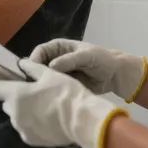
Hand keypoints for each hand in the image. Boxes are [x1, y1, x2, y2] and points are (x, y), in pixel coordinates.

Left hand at [0, 59, 126, 147]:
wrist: (81, 120)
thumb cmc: (65, 93)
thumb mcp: (49, 74)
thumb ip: (31, 68)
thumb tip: (21, 64)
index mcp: (15, 94)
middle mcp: (14, 113)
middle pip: (6, 102)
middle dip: (14, 95)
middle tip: (30, 90)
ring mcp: (21, 128)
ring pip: (16, 115)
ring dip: (23, 109)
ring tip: (42, 105)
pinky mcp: (30, 139)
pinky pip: (25, 127)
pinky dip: (31, 121)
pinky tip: (46, 117)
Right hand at [30, 39, 147, 102]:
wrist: (116, 75)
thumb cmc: (102, 59)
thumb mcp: (86, 56)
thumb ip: (69, 60)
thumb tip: (50, 66)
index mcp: (58, 48)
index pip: (40, 51)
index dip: (34, 60)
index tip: (32, 72)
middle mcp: (55, 60)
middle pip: (39, 66)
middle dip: (35, 74)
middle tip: (35, 86)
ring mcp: (59, 74)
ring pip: (44, 79)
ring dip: (43, 85)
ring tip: (41, 94)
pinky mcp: (64, 86)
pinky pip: (53, 89)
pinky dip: (51, 93)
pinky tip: (49, 99)